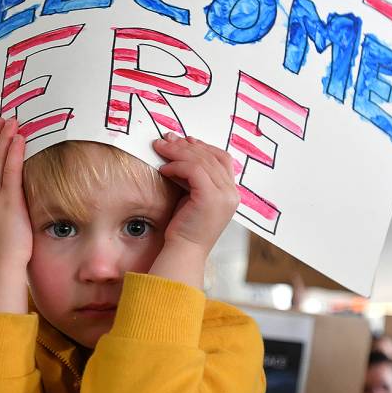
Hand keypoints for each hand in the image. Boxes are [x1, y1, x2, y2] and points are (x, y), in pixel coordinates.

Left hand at [148, 133, 239, 288]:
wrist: (184, 252)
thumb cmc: (185, 227)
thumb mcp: (192, 196)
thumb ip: (195, 177)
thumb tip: (183, 149)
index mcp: (231, 192)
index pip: (222, 158)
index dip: (202, 146)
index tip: (182, 140)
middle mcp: (231, 193)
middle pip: (211, 155)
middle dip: (186, 145)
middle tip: (166, 139)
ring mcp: (224, 195)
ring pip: (201, 160)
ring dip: (178, 152)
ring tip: (160, 149)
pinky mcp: (210, 197)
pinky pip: (193, 170)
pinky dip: (177, 165)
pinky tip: (164, 169)